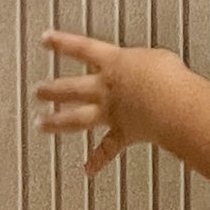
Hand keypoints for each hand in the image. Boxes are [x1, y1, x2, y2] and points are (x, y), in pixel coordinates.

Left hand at [36, 31, 184, 178]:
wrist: (172, 104)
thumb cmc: (168, 77)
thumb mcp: (157, 58)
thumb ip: (146, 64)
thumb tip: (151, 66)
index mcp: (114, 62)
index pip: (82, 48)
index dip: (62, 42)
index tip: (46, 39)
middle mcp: (106, 88)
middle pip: (71, 88)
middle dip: (52, 89)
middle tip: (38, 90)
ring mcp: (111, 112)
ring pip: (76, 118)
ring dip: (57, 122)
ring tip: (42, 124)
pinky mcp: (123, 133)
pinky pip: (107, 149)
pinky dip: (98, 160)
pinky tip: (88, 169)